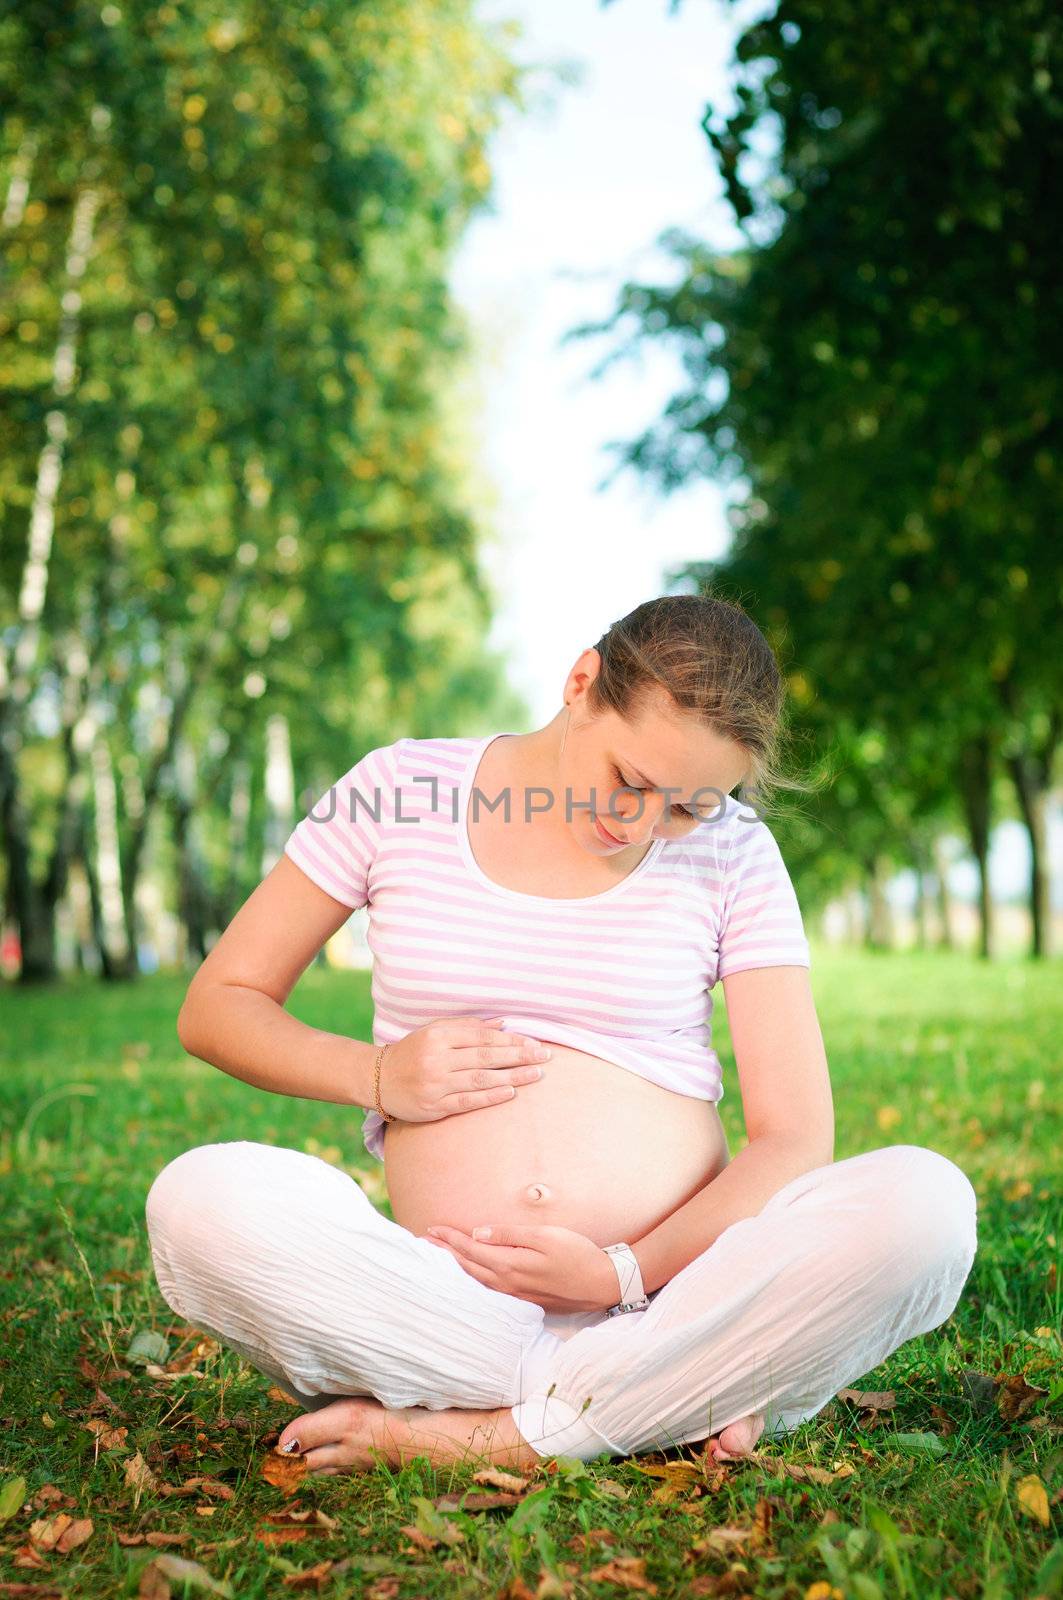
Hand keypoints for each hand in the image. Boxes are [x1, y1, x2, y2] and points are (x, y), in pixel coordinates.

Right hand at [377, 1017, 550, 1124]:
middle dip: (519, 1056)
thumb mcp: (434, 1031)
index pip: (483, 1037)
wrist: (378, 1079)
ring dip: (512, 1077)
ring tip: (536, 1075)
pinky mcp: (434, 1106)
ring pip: (481, 1079)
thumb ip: (468, 1027)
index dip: (512, 1041)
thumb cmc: (413, 1051)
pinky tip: (510, 1092)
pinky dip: (491, 1097)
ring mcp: (435, 1084)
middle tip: (545, 1057)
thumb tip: (503, 1024)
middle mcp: (437, 1059)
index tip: (534, 1043)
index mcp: (438, 1036)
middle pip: (486, 1057)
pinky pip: (467, 1101)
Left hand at [421, 1222, 621, 1314]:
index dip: (450, 1238)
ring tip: (438, 1259)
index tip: (431, 1229)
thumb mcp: (545, 1236)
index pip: (471, 1250)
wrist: (602, 1283)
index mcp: (510, 1265)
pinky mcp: (524, 1298)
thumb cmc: (576, 1253)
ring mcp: (515, 1294)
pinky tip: (468, 1277)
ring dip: (455, 1268)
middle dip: (445, 1254)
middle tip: (423, 1244)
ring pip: (476, 1281)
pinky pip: (488, 1290)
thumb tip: (478, 1233)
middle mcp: (507, 1283)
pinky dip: (472, 1280)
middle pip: (467, 1267)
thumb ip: (510, 1235)